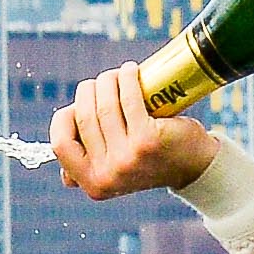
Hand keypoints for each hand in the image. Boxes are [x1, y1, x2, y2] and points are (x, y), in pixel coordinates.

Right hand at [49, 64, 217, 202]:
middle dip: (90, 90)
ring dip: (109, 80)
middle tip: (104, 81)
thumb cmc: (150, 158)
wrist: (194, 166)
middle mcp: (107, 174)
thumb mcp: (113, 169)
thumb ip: (86, 164)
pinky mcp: (147, 139)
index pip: (60, 144)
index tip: (78, 105)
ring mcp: (127, 157)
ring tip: (120, 74)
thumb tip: (59, 157)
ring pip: (105, 105)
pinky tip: (131, 71)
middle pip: (84, 116)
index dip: (65, 118)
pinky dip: (127, 78)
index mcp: (93, 183)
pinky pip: (129, 99)